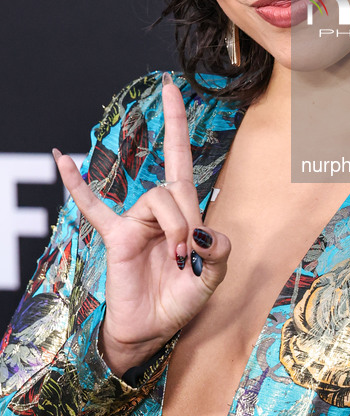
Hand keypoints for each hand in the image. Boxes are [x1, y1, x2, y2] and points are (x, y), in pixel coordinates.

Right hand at [53, 73, 230, 375]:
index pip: (180, 156)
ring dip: (172, 229)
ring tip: (176, 260)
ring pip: (156, 199)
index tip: (171, 86)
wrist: (152, 330)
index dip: (176, 122)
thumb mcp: (213, 278)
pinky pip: (93, 207)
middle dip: (189, 220)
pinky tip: (63, 158)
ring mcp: (135, 220)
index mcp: (184, 211)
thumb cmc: (181, 299)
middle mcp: (159, 209)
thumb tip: (205, 233)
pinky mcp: (116, 236)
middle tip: (191, 255)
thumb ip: (220, 254)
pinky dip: (79, 185)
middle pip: (176, 188)